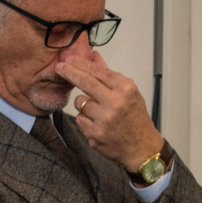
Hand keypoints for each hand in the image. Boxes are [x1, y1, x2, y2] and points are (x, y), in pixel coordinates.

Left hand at [53, 46, 164, 173]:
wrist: (142, 147)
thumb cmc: (135, 118)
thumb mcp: (128, 92)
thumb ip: (108, 74)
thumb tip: (93, 56)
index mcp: (125, 89)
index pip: (97, 71)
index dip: (79, 63)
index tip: (68, 59)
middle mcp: (115, 103)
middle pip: (85, 82)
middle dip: (69, 72)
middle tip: (59, 67)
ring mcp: (104, 119)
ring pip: (80, 103)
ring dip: (83, 104)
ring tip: (98, 110)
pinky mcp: (95, 134)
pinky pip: (79, 119)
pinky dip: (85, 119)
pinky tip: (98, 123)